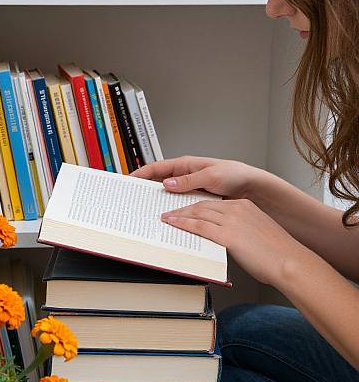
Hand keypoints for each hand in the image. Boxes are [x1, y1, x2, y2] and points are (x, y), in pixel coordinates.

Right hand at [132, 156, 264, 199]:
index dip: (141, 173)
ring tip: (146, 210)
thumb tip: (167, 184)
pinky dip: (172, 209)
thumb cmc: (235, 175)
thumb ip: (189, 180)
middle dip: (145, 188)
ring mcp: (189, 188)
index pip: (157, 168)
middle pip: (159, 182)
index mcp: (186, 165)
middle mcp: (185, 176)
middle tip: (133, 198)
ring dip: (158, 201)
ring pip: (168, 195)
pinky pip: (179, 204)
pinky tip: (168, 217)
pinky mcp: (195, 200)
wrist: (251, 187)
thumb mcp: (211, 176)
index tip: (129, 179)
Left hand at [162, 198, 312, 286]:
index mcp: (245, 206)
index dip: (195, 206)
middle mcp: (237, 209)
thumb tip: (224, 237)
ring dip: (179, 215)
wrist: (290, 262)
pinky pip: (199, 226)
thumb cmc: (277, 254)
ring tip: (167, 218)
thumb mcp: (256, 233)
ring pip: (198, 213)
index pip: (213, 203)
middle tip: (169, 211)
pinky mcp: (228, 234)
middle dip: (183, 208)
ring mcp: (232, 220)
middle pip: (202, 205)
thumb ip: (239, 230)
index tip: (185, 208)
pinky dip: (183, 224)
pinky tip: (174, 224)